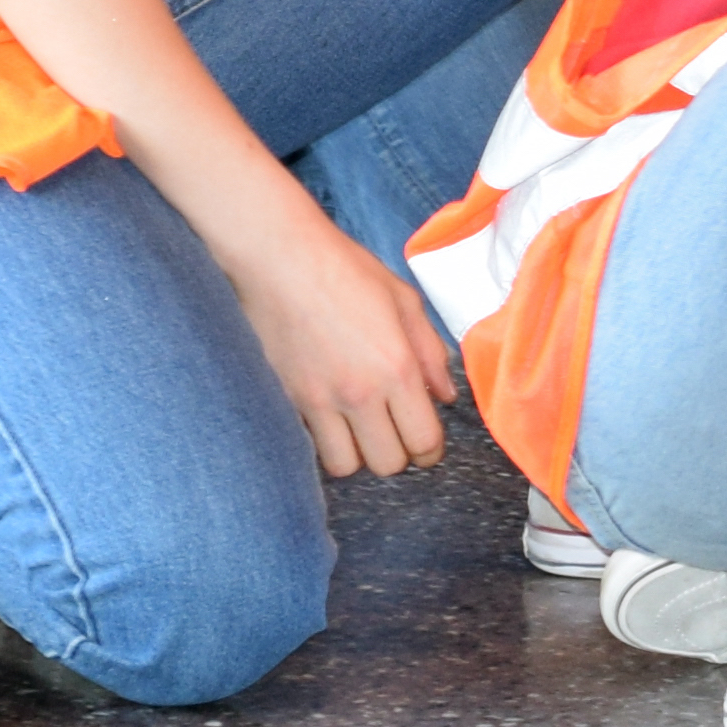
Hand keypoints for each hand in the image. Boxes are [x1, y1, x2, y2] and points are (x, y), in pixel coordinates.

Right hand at [224, 207, 459, 476]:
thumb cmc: (348, 272)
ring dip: (359, 454)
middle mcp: (359, 393)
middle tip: (397, 434)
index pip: (423, 441)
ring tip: (363, 430)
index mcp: (397, 368)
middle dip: (399, 455)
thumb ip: (431, 354)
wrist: (281, 260)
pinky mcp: (285, 400)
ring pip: (344, 466)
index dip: (431, 451)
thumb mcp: (406, 302)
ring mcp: (317, 401)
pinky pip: (309, 445)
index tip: (428, 444)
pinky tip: (332, 419)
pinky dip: (324, 442)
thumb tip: (445, 396)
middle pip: (387, 464)